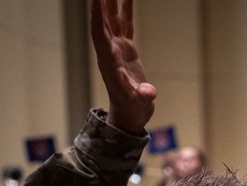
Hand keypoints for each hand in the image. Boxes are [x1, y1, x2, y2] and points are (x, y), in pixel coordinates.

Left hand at [90, 0, 155, 134]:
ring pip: (112, 19)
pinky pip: (125, 26)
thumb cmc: (132, 109)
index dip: (97, 16)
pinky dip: (126, 11)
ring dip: (111, 2)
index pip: (99, 34)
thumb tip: (149, 93)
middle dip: (101, 2)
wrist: (130, 113)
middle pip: (102, 21)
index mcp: (108, 62)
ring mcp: (117, 49)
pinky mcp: (126, 50)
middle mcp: (109, 51)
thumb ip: (142, 96)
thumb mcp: (138, 104)